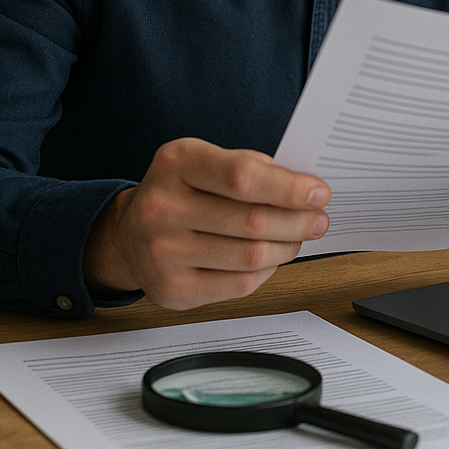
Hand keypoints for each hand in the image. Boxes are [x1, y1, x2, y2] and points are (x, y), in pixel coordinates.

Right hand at [82, 138, 330, 309]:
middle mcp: (163, 207)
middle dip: (298, 221)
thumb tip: (304, 189)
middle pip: (252, 221)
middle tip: (319, 219)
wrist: (129, 233)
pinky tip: (273, 257)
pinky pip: (239, 285)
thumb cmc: (182, 189)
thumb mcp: (206, 159)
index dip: (288, 188)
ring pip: (251, 257)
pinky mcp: (172, 290)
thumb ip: (251, 167)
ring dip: (288, 247)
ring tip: (299, 236)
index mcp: (177, 162)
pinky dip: (267, 271)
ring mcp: (163, 252)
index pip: (243, 176)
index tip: (319, 192)